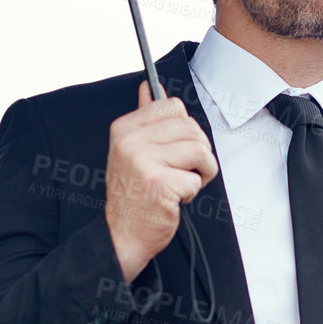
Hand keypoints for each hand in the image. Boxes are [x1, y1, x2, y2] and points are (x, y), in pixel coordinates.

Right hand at [104, 80, 218, 282]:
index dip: (184, 130)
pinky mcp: (159, 184)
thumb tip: (151, 87)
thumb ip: (145, 119)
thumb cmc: (134, 196)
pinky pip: (196, 180)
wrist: (122, 235)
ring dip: (200, 172)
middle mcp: (130, 142)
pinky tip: (173, 199)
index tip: (175, 149)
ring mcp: (143, 162)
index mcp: (124, 129)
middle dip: (198, 153)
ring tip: (181, 184)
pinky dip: (191, 193)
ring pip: (199, 150)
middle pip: (191, 127)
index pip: (172, 106)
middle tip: (182, 171)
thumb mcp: (133, 152)